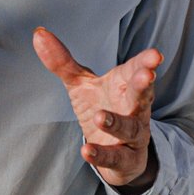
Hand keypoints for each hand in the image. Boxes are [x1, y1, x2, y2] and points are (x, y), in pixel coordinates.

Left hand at [32, 28, 159, 190]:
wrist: (118, 154)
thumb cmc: (101, 107)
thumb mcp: (81, 85)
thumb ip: (62, 62)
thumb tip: (38, 34)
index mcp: (126, 85)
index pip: (138, 70)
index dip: (146, 62)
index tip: (155, 55)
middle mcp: (135, 109)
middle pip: (142, 95)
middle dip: (144, 85)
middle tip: (147, 75)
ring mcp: (133, 136)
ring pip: (131, 128)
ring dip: (117, 122)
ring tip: (100, 117)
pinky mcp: (125, 160)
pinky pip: (116, 158)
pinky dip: (102, 155)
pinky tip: (86, 150)